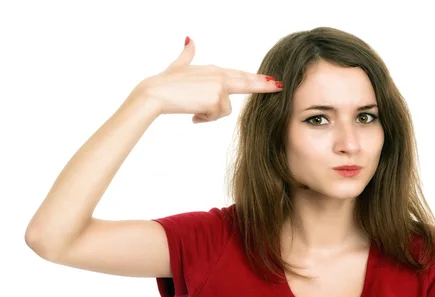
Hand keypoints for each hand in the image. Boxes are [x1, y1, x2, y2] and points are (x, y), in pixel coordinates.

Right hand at [135, 37, 282, 122]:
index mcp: (214, 70)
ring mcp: (219, 87)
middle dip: (263, 85)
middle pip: (246, 83)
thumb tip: (190, 40)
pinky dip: (204, 119)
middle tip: (279, 86)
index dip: (255, 78)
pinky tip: (193, 116)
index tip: (270, 80)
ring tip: (195, 111)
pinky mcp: (216, 99)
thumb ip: (188, 55)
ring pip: (225, 109)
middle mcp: (219, 76)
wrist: (155, 93)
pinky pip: (216, 116)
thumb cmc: (165, 82)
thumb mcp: (179, 65)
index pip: (240, 75)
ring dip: (210, 115)